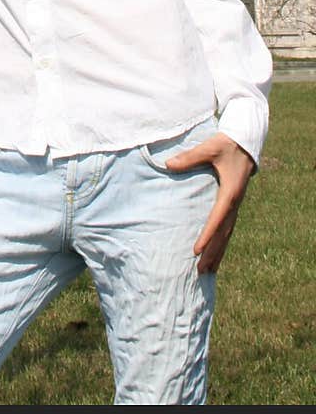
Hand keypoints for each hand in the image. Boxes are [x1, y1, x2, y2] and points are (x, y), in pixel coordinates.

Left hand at [166, 131, 254, 273]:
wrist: (245, 142)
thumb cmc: (226, 145)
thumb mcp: (209, 148)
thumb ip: (189, 157)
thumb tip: (169, 164)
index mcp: (230, 192)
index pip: (216, 219)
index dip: (206, 236)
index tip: (196, 251)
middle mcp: (234, 203)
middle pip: (222, 233)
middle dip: (212, 253)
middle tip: (199, 271)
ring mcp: (235, 205)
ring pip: (226, 234)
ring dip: (218, 252)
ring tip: (208, 271)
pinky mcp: (233, 204)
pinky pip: (227, 227)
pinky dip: (222, 243)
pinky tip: (217, 253)